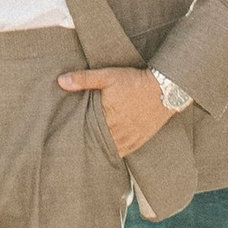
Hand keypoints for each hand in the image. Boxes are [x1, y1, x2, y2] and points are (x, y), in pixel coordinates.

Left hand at [58, 64, 174, 161]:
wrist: (165, 89)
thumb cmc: (135, 81)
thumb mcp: (108, 76)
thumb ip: (84, 79)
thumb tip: (61, 81)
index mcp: (107, 118)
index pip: (86, 131)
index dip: (76, 133)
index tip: (66, 135)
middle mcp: (118, 132)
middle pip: (97, 143)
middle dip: (87, 143)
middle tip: (75, 144)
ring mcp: (130, 139)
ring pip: (110, 150)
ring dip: (100, 148)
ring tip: (89, 149)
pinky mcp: (139, 141)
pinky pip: (124, 152)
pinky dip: (115, 151)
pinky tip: (108, 150)